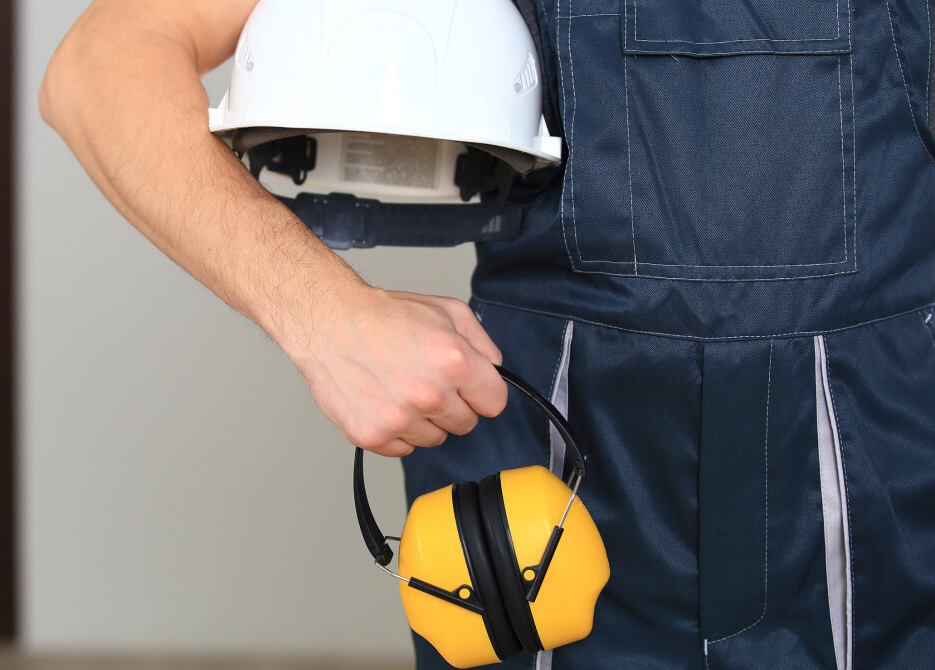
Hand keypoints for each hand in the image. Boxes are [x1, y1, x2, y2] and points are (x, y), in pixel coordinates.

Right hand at [282, 285, 507, 456]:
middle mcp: (429, 394)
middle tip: (428, 382)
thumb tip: (494, 367)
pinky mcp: (372, 435)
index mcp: (455, 362)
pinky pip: (402, 448)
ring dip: (424, 420)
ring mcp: (399, 418)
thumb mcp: (446, 310)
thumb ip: (481, 341)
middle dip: (453, 405)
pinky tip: (385, 402)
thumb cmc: (382, 316)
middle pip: (466, 424)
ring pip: (435, 439)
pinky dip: (396, 431)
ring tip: (402, 389)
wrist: (329, 322)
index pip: (495, 403)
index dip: (482, 392)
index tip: (468, 388)